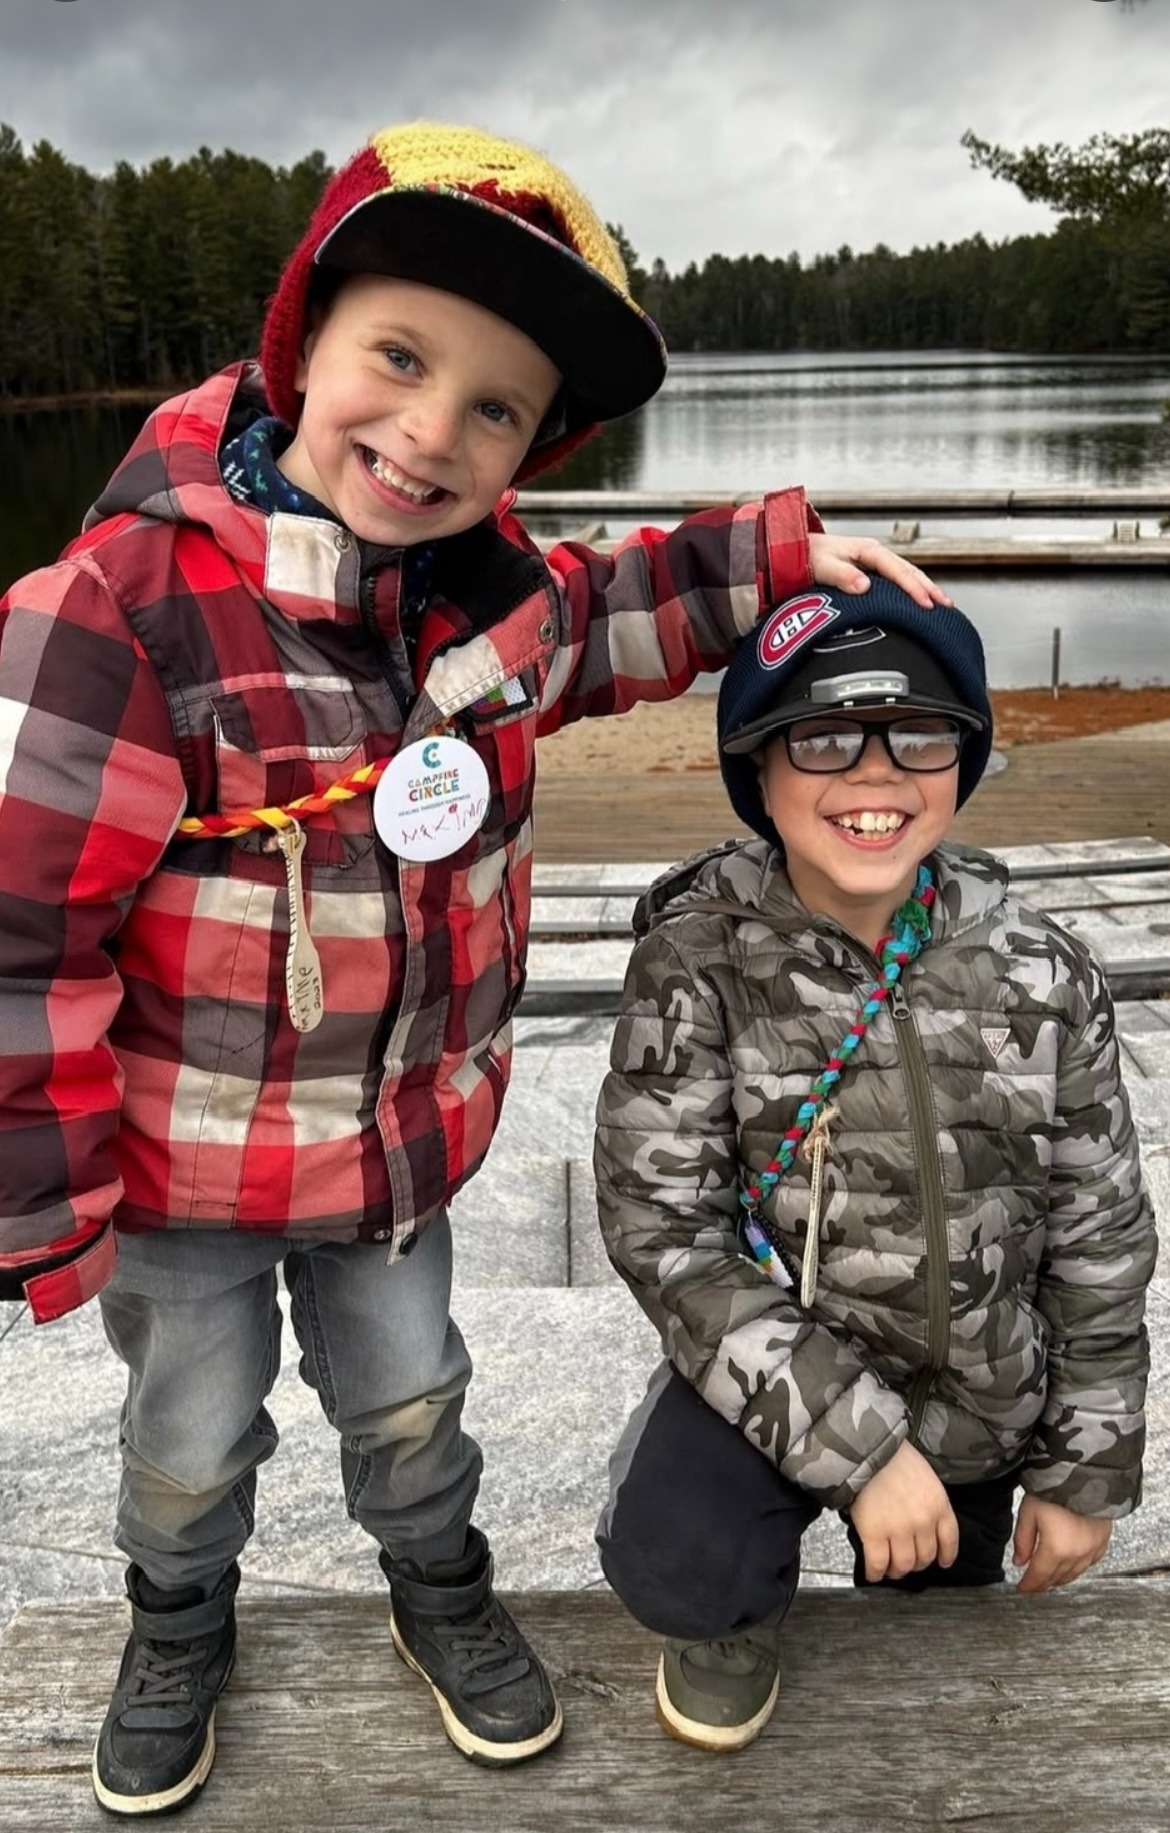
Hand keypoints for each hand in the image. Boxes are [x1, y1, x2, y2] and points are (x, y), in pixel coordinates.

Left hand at [808, 533, 952, 608]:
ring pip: (907, 574)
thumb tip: (865, 586)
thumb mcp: (822, 565)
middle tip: (947, 605)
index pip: (898, 570)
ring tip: (941, 604)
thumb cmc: (806, 556)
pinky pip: (897, 580)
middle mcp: (875, 554)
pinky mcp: (871, 571)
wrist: (793, 550)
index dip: (913, 588)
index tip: (926, 604)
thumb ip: (842, 575)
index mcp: (868, 550)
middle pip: (910, 571)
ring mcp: (874, 563)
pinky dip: (912, 589)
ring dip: (925, 588)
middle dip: (930, 587)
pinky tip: (919, 600)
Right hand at [849, 1441, 959, 1581]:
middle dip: (916, 1563)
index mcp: (939, 1505)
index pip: (949, 1541)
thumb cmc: (893, 1456)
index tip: (942, 1561)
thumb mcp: (925, 1476)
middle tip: (907, 1561)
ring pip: (903, 1565)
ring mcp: (898, 1530)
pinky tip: (873, 1573)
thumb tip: (923, 1526)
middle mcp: (923, 1522)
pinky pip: (878, 1564)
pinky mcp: (874, 1534)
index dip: (945, 1555)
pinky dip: (875, 1573)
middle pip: (925, 1557)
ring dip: (897, 1570)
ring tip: (890, 1568)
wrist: (868, 1448)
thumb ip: (929, 1502)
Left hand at [1012, 1496, 1111, 1594]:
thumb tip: (1019, 1562)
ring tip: (1048, 1577)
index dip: (1028, 1585)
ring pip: (1073, 1574)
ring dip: (1059, 1578)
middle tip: (1032, 1584)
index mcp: (1055, 1549)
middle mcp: (1076, 1555)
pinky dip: (1076, 1568)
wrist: (1086, 1475)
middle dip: (1042, 1583)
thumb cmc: (1056, 1489)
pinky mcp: (1102, 1542)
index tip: (1021, 1588)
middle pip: (1056, 1578)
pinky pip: (1088, 1564)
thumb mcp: (1029, 1511)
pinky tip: (1070, 1565)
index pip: (1039, 1576)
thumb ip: (1022, 1539)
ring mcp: (1092, 1550)